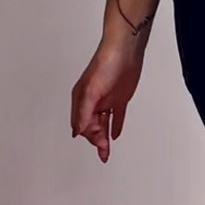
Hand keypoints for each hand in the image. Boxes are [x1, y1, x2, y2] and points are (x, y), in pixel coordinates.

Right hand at [71, 40, 144, 163]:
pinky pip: (116, 116)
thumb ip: (84, 112)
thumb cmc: (105, 64)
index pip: (82, 124)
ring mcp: (106, 99)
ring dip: (103, 138)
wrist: (126, 50)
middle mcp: (92, 101)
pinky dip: (115, 126)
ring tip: (105, 153)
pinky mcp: (120, 98)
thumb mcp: (92, 90)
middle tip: (104, 153)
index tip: (99, 143)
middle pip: (92, 126)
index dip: (90, 135)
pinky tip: (115, 135)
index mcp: (81, 99)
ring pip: (102, 124)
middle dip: (96, 140)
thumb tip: (77, 131)